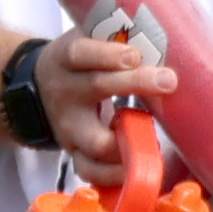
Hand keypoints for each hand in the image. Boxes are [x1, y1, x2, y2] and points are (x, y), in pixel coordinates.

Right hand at [48, 36, 176, 184]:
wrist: (37, 89)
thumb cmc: (79, 62)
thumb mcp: (86, 40)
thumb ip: (118, 37)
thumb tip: (174, 36)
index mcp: (66, 59)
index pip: (81, 54)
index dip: (107, 55)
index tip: (135, 55)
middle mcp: (65, 92)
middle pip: (95, 88)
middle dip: (133, 84)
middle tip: (168, 80)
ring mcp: (68, 127)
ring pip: (95, 142)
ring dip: (130, 143)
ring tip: (160, 141)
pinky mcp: (74, 153)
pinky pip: (92, 171)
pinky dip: (117, 175)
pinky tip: (143, 168)